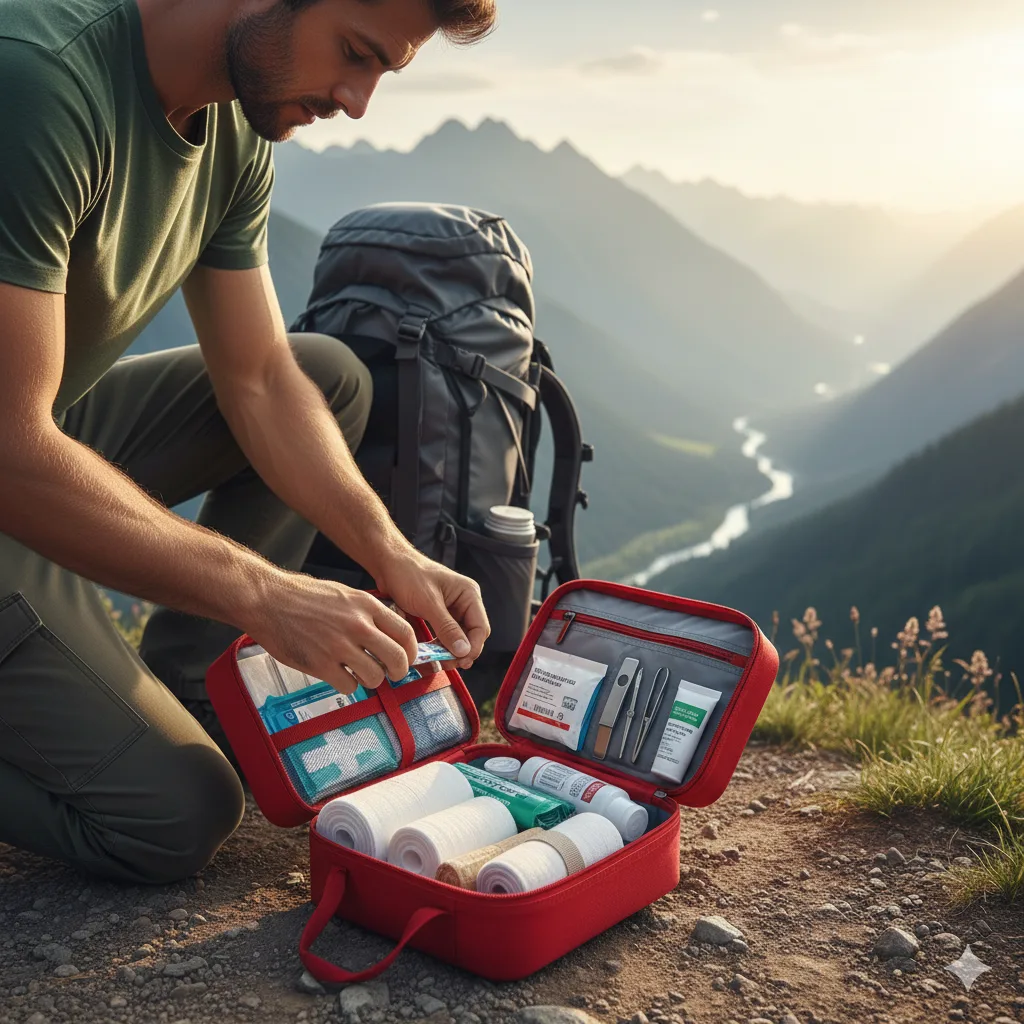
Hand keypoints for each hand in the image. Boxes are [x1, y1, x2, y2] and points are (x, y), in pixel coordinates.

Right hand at [244, 570, 418, 694]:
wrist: (268, 600)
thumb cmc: (303, 596)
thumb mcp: (345, 594)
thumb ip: (367, 612)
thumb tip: (388, 632)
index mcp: (366, 605)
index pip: (405, 633)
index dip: (411, 651)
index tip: (408, 658)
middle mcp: (358, 625)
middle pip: (397, 658)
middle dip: (399, 672)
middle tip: (391, 675)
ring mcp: (339, 646)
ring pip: (375, 676)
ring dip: (371, 680)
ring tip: (360, 674)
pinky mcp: (321, 664)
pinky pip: (349, 686)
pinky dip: (348, 685)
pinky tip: (339, 676)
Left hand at [375, 550, 490, 670]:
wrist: (388, 564)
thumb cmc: (408, 575)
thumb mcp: (428, 603)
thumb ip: (447, 627)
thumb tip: (464, 650)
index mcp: (469, 594)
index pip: (481, 627)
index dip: (473, 647)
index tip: (460, 661)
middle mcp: (465, 601)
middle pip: (472, 634)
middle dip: (462, 651)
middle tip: (448, 664)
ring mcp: (453, 608)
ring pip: (459, 637)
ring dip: (451, 650)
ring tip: (440, 662)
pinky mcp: (440, 614)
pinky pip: (446, 634)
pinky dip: (441, 645)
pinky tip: (433, 653)